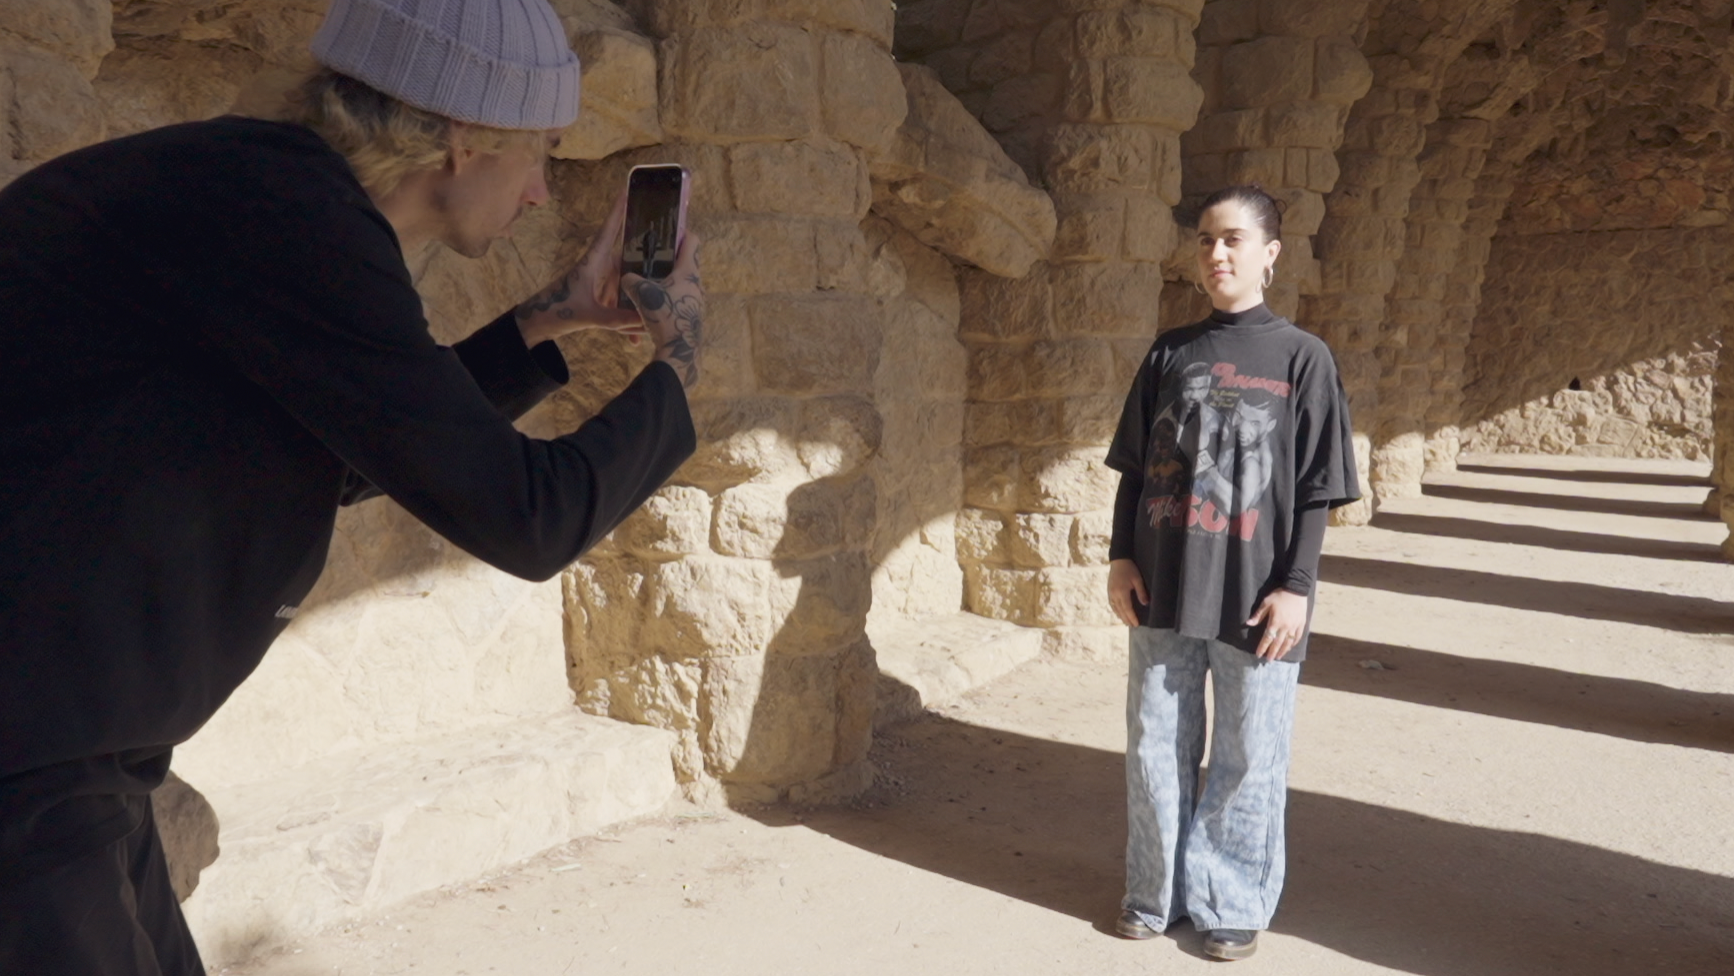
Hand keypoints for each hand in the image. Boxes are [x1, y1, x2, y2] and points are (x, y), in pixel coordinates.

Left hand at [513, 189, 645, 347]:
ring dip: (637, 299)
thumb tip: (644, 321)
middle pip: (627, 257)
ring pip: (626, 284)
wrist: (534, 325)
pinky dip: (627, 317)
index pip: (609, 230)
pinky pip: (620, 301)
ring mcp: (599, 281)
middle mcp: (598, 267)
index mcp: (592, 262)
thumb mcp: (587, 316)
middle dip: (646, 257)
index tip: (629, 188)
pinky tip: (635, 337)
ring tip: (655, 308)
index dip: (619, 209)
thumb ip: (616, 319)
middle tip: (669, 247)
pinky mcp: (598, 295)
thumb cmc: (554, 312)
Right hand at [621, 229, 704, 389]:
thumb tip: (625, 278)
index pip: (692, 240)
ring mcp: (694, 301)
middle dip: (664, 260)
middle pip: (682, 262)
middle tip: (646, 258)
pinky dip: (662, 301)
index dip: (680, 230)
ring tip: (642, 285)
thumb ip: (630, 280)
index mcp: (688, 270)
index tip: (667, 228)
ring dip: (661, 283)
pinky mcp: (690, 316)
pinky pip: (675, 301)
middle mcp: (695, 283)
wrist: (680, 352)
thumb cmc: (664, 316)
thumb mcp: (641, 293)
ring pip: (677, 284)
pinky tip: (647, 309)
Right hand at [1107, 558, 1148, 626]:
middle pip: (1121, 611)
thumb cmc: (1130, 569)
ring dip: (1121, 616)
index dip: (1132, 617)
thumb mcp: (1138, 579)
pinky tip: (1120, 613)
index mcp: (1121, 592)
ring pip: (1115, 609)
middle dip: (1127, 619)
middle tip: (1133, 626)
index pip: (1127, 608)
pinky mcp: (1109, 591)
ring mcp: (1110, 593)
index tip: (1136, 624)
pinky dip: (1116, 611)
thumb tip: (1145, 604)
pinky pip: (1112, 605)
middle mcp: (1114, 595)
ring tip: (1127, 622)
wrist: (1118, 560)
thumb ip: (1141, 592)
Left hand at [1247, 589, 1308, 659]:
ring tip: (1278, 657)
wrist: (1296, 590)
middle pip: (1278, 643)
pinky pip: (1297, 637)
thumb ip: (1258, 615)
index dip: (1262, 647)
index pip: (1267, 638)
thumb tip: (1248, 624)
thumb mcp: (1266, 603)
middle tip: (1268, 660)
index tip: (1258, 654)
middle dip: (1272, 652)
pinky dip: (1293, 643)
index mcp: (1275, 622)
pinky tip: (1290, 647)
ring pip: (1288, 642)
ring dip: (1283, 651)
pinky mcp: (1302, 624)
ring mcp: (1294, 626)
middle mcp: (1285, 627)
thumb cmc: (1279, 595)